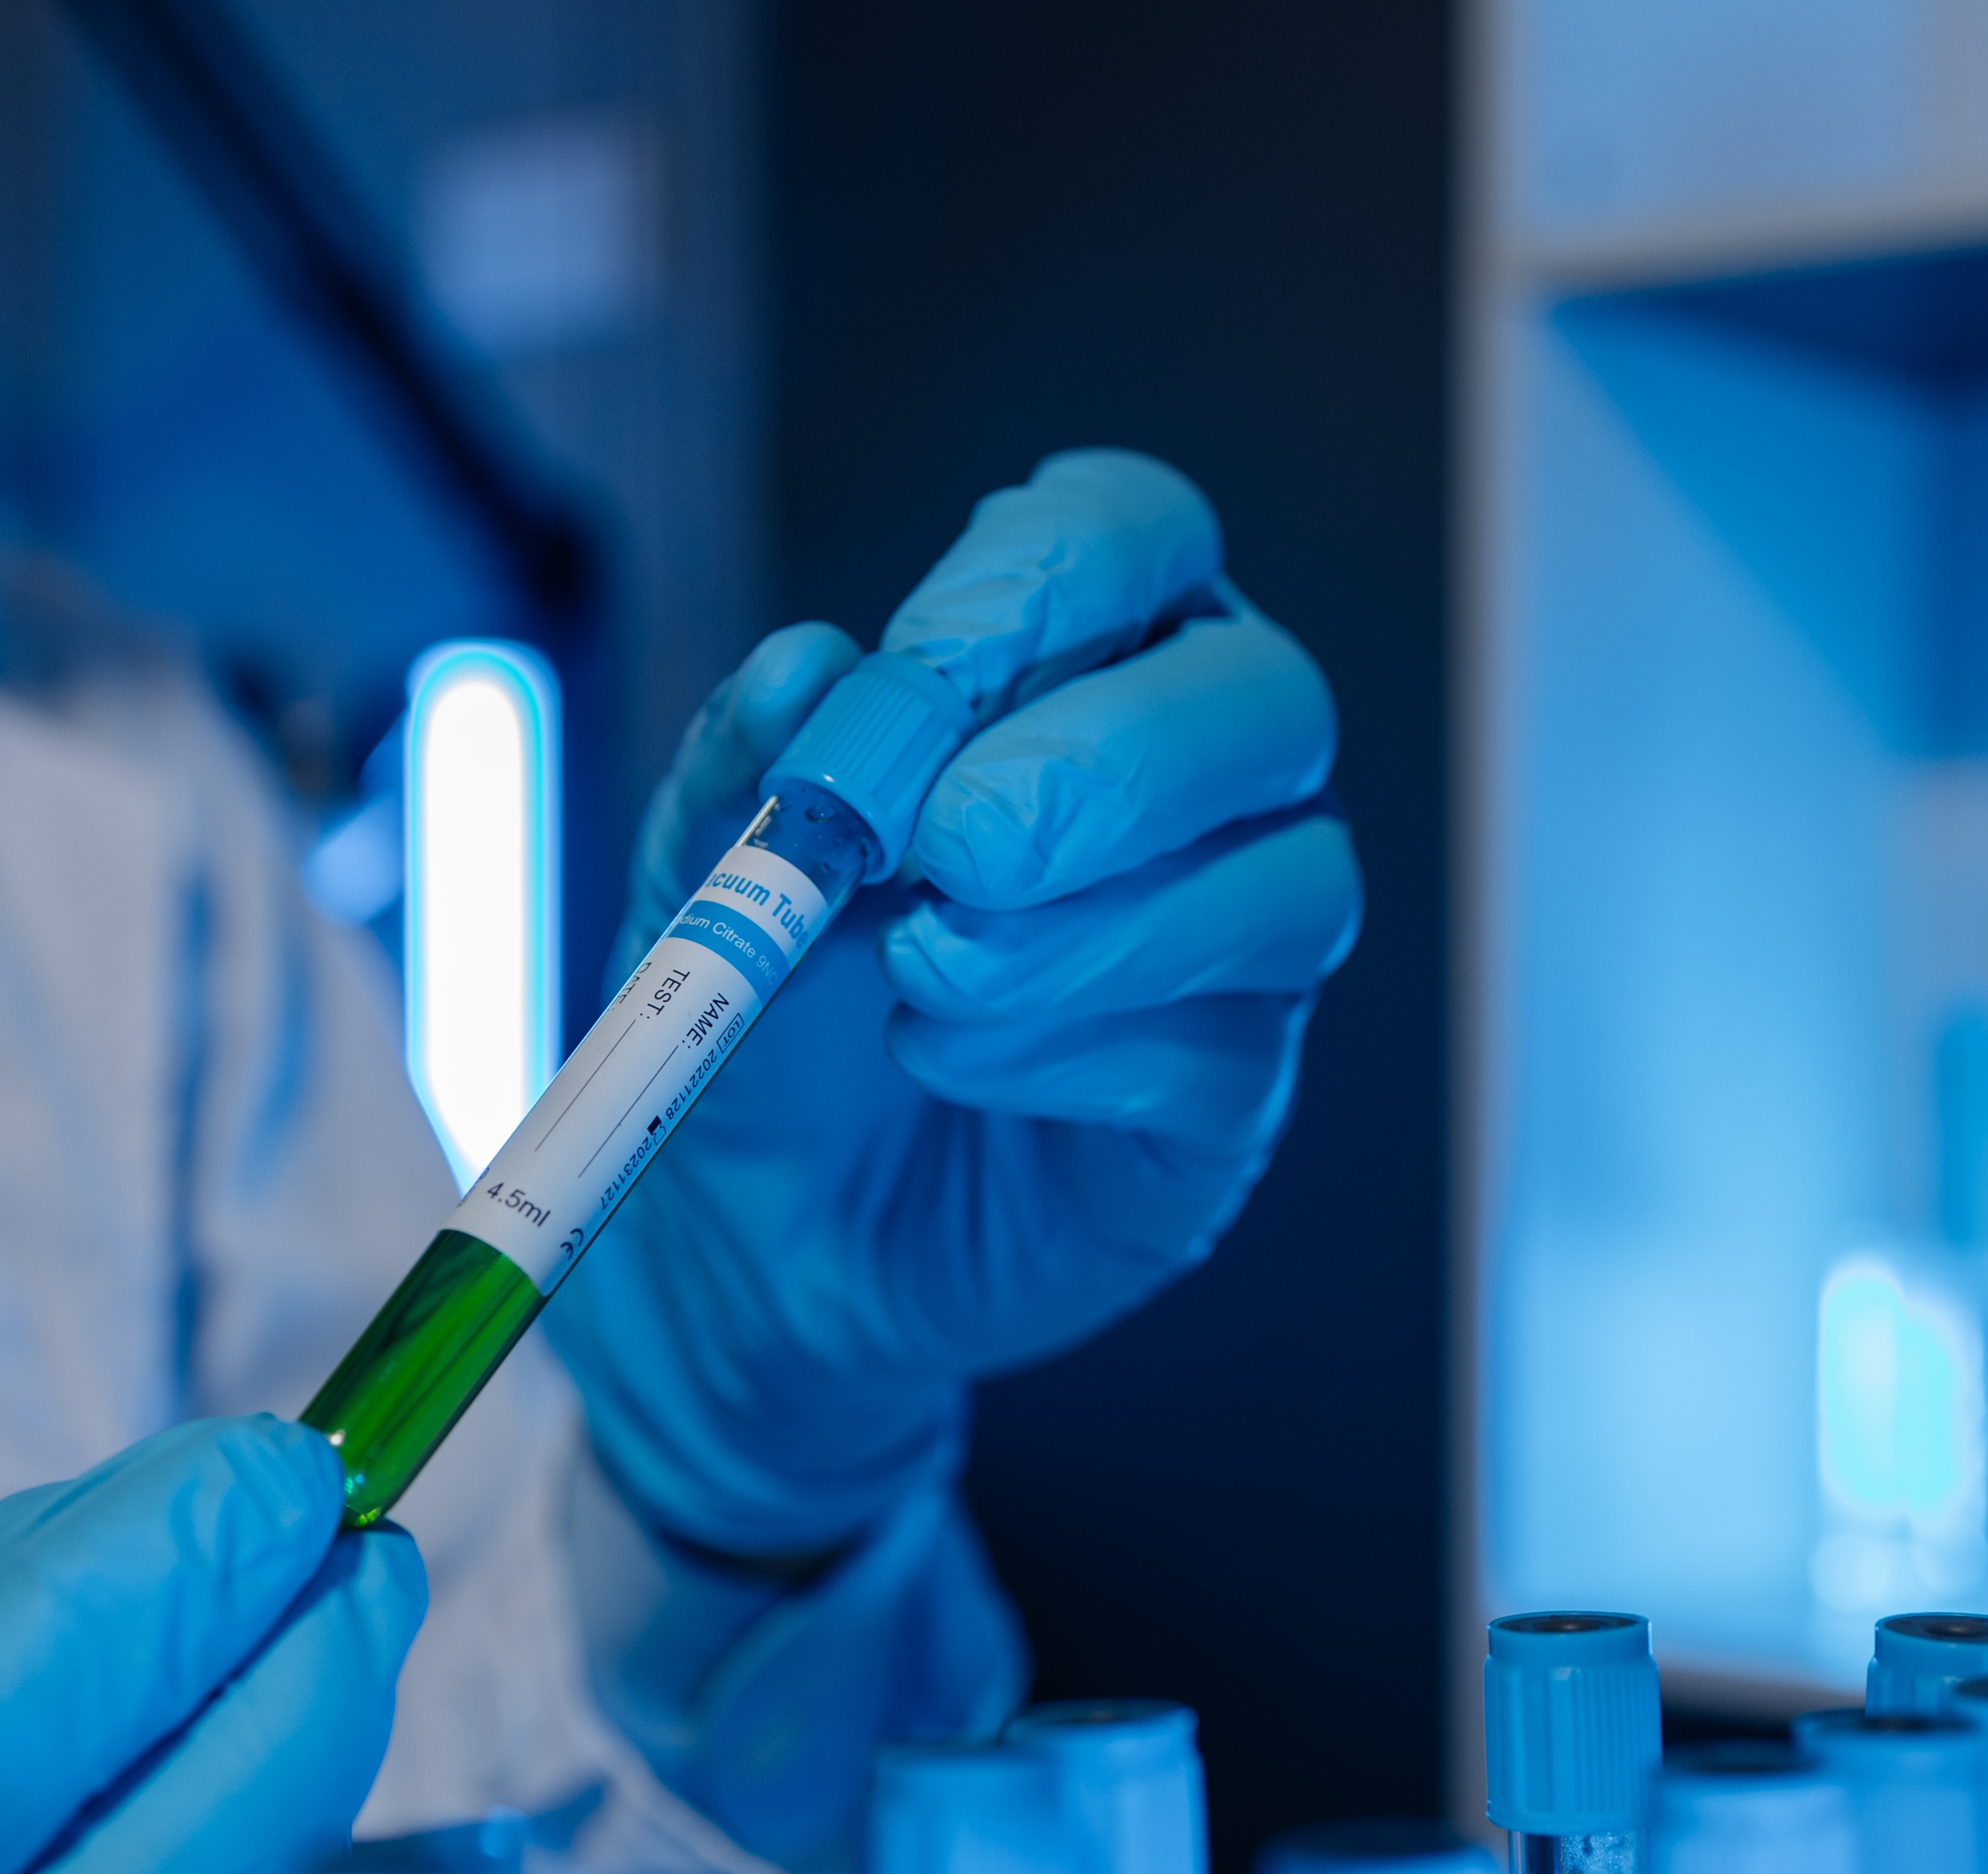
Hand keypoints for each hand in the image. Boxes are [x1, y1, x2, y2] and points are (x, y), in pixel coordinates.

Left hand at [552, 449, 1355, 1557]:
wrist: (753, 1228)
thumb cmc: (766, 1006)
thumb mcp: (709, 866)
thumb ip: (750, 757)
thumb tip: (807, 664)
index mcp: (1083, 655)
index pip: (1144, 532)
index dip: (1057, 572)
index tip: (928, 664)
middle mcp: (1203, 775)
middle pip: (1266, 701)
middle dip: (1099, 766)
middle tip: (943, 851)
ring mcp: (1243, 940)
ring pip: (1278, 883)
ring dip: (1074, 933)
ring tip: (914, 974)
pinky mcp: (1233, 1095)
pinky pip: (1222, 1050)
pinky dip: (1066, 1051)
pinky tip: (947, 1060)